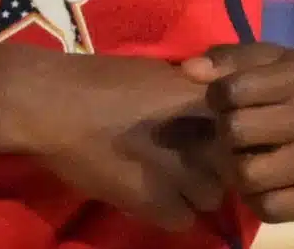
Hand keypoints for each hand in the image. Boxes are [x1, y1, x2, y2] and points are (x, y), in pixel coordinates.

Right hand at [0, 47, 226, 233]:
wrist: (51, 103)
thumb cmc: (96, 80)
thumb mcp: (155, 73)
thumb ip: (190, 90)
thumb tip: (211, 104)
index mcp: (201, 100)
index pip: (242, 129)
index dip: (229, 138)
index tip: (210, 138)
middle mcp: (200, 136)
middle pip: (231, 166)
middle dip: (214, 166)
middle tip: (187, 161)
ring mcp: (179, 171)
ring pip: (210, 197)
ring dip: (193, 192)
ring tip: (167, 181)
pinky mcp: (154, 201)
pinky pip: (181, 220)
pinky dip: (169, 212)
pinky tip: (149, 196)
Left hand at [180, 43, 293, 222]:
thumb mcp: (274, 58)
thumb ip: (230, 58)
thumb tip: (189, 70)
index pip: (232, 91)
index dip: (217, 97)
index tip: (224, 100)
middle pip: (237, 132)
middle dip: (223, 132)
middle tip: (232, 133)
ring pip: (250, 175)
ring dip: (235, 168)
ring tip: (244, 157)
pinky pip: (272, 209)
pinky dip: (255, 198)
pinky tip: (261, 182)